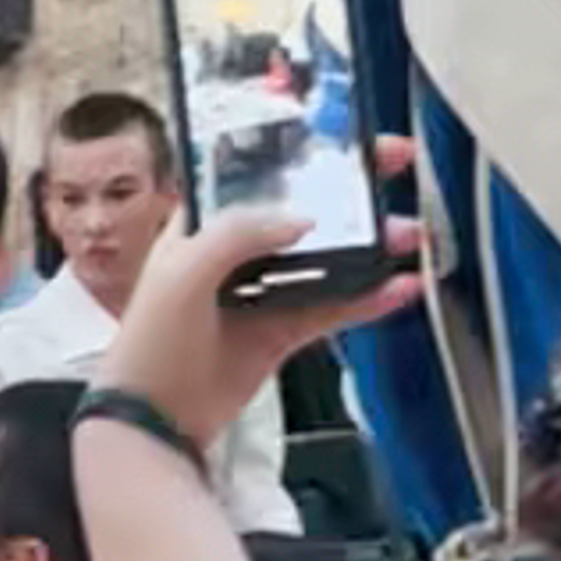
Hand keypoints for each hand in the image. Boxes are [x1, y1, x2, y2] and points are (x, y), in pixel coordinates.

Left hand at [110, 148, 422, 438]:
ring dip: (368, 248)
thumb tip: (300, 221)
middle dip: (350, 196)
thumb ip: (240, 233)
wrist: (152, 419)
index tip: (346, 141)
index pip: (258, 177)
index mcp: (204, 226)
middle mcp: (234, 254)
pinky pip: (332, 309)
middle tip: (393, 174)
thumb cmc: (150, 343)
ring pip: (325, 261)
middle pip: (303, 214)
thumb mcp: (185, 270)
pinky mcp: (280, 333)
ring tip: (410, 237)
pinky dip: (367, 299)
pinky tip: (398, 288)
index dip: (300, 155)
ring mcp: (260, 294)